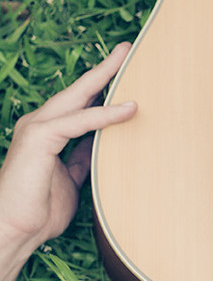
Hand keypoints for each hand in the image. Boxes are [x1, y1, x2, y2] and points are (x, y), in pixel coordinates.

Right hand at [0, 43, 135, 274]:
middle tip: (128, 49)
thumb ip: (82, 160)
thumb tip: (100, 147)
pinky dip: (105, 115)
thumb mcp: (70, 179)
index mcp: (48, 133)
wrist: (15, 231)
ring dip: (104, 78)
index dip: (102, 88)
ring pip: (77, 97)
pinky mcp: (39, 139)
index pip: (80, 103)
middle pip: (79, 90)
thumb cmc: (39, 211)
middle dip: (104, 69)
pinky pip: (79, 122)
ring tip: (127, 61)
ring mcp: (37, 129)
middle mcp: (41, 125)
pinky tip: (128, 108)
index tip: (124, 71)